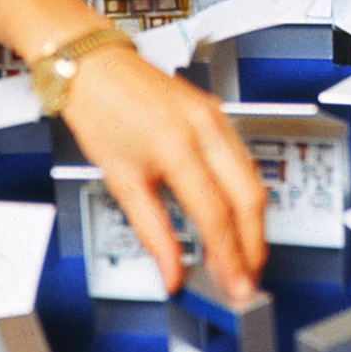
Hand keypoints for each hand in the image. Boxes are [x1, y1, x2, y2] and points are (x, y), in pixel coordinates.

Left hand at [59, 43, 265, 299]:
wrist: (95, 66)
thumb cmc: (100, 112)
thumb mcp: (120, 180)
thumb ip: (152, 231)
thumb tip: (171, 269)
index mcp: (176, 147)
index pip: (215, 215)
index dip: (228, 257)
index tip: (232, 285)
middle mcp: (204, 129)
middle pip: (249, 198)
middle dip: (253, 244)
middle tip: (247, 276)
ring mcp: (217, 117)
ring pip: (254, 179)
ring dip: (254, 223)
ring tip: (244, 255)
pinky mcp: (220, 113)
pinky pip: (245, 160)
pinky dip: (246, 194)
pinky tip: (238, 215)